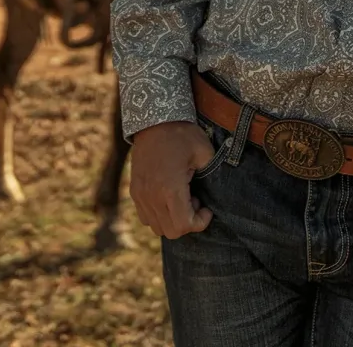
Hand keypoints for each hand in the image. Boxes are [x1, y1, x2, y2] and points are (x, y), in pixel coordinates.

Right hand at [129, 120, 216, 238]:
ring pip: (157, 227)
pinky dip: (160, 215)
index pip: (183, 226)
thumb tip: (217, 192)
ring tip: (183, 197)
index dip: (199, 223)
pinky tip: (169, 195)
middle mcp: (151, 196)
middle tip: (196, 200)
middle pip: (170, 232)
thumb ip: (212, 175)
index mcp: (170, 188)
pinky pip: (146, 217)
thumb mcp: (204, 152)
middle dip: (188, 222)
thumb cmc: (182, 135)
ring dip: (173, 219)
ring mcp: (140, 195)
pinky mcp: (134, 191)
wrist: (154, 121)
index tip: (207, 208)